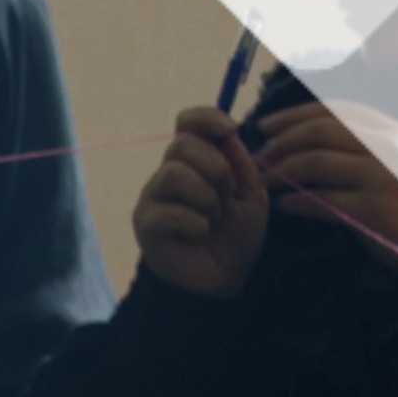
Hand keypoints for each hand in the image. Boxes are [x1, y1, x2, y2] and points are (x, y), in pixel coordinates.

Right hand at [136, 106, 266, 296]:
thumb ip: (240, 163)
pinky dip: (195, 222)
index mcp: (195, 162)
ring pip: (172, 173)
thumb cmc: (236, 236)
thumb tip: (226, 134)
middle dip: (216, 169)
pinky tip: (201, 234)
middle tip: (226, 197)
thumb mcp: (251, 193)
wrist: (225, 279)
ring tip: (214, 218)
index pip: (186, 122)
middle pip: (181, 145)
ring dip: (205, 196)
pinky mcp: (146, 225)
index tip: (229, 130)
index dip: (205, 117)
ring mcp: (153, 199)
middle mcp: (169, 174)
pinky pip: (168, 210)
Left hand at [254, 101, 397, 268]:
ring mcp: (382, 176)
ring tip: (263, 184)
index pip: (335, 110)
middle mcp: (388, 147)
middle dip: (280, 142)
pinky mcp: (374, 209)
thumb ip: (362, 151)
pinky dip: (296, 202)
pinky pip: (321, 200)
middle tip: (258, 159)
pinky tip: (282, 206)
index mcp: (392, 132)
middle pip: (318, 131)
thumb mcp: (395, 167)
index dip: (294, 115)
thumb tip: (309, 143)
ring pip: (315, 162)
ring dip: (280, 172)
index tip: (265, 126)